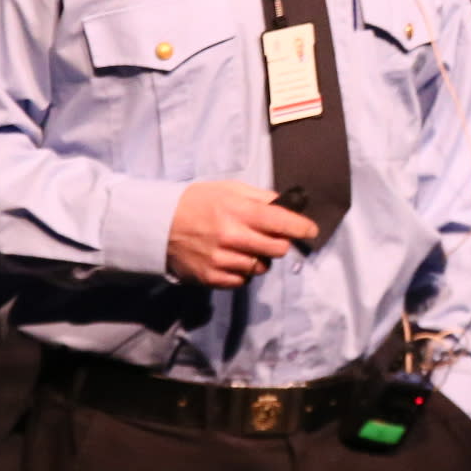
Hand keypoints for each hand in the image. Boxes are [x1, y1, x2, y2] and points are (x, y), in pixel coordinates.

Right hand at [166, 180, 320, 287]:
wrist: (159, 225)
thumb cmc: (197, 202)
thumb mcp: (228, 189)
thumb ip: (259, 197)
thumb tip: (287, 205)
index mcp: (237, 211)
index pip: (281, 222)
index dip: (301, 227)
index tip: (311, 230)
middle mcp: (231, 237)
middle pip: (277, 249)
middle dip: (280, 243)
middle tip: (272, 237)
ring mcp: (221, 260)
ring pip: (261, 267)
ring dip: (260, 259)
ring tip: (246, 248)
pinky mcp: (211, 277)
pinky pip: (242, 281)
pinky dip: (243, 272)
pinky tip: (233, 259)